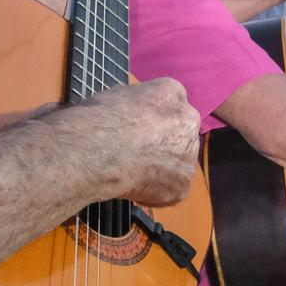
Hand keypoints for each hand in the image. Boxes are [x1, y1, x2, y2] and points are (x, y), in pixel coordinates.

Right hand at [81, 79, 199, 205]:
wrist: (96, 152)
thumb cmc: (98, 120)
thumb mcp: (116, 95)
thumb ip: (136, 104)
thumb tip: (133, 111)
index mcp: (172, 92)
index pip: (171, 105)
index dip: (154, 121)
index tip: (140, 131)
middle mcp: (188, 120)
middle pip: (180, 133)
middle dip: (164, 143)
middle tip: (139, 154)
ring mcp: (189, 154)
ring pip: (179, 162)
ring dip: (162, 168)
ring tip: (133, 173)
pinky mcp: (183, 184)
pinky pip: (172, 190)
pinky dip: (155, 193)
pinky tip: (134, 188)